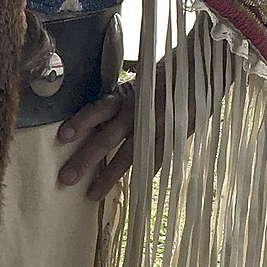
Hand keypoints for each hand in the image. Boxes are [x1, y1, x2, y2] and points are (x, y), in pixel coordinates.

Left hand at [56, 18, 218, 198]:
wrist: (203, 72)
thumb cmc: (165, 77)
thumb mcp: (139, 82)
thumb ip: (120, 100)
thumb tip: (94, 119)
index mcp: (128, 94)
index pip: (100, 108)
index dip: (81, 121)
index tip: (62, 136)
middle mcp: (140, 111)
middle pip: (108, 137)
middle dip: (86, 159)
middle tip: (65, 178)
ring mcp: (158, 127)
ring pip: (129, 156)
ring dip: (109, 176)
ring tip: (92, 194)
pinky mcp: (174, 138)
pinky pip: (155, 161)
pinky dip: (141, 175)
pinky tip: (128, 190)